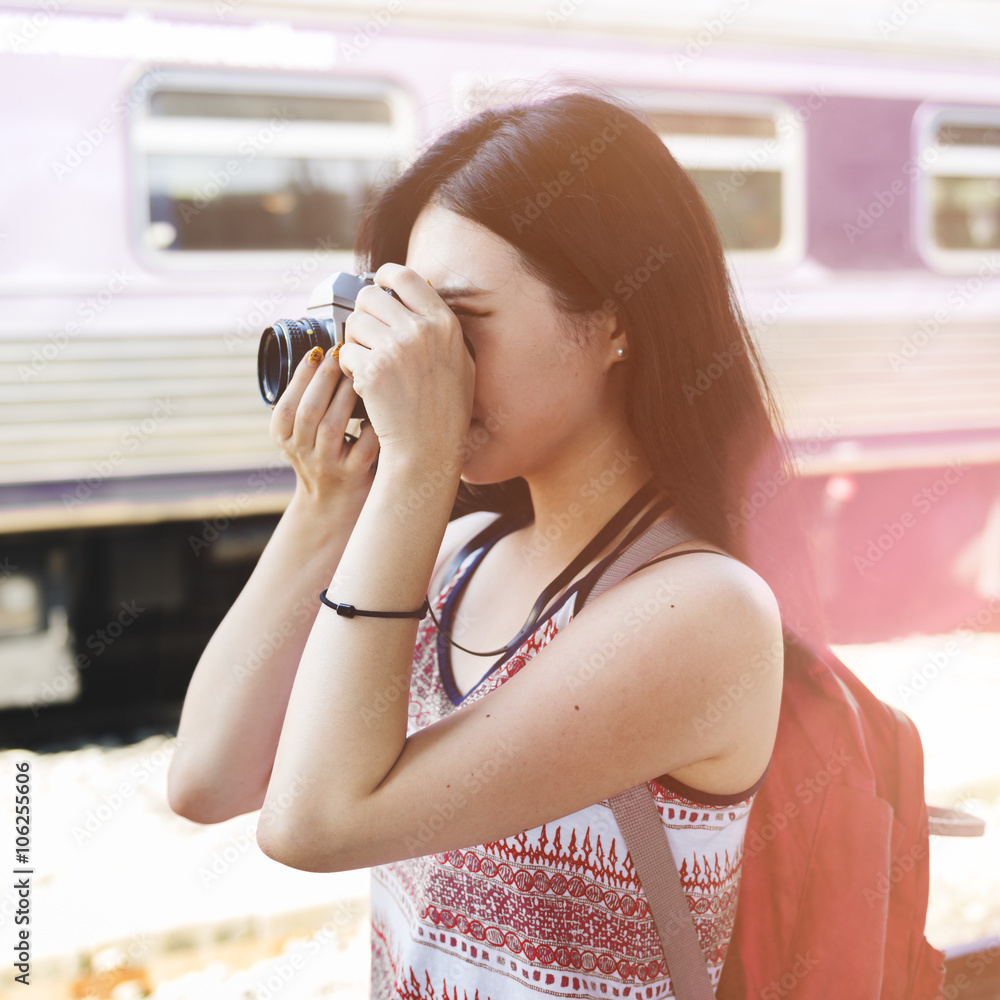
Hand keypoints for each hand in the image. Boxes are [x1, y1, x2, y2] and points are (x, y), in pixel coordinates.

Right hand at [269, 342, 379, 508]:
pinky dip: (371, 424)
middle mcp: (301, 453)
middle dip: (324, 379)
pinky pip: (363, 445)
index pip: (286, 406)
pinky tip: (379, 405)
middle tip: (340, 353)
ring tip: (358, 372)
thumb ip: (306, 400)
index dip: (300, 377)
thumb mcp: (301, 432)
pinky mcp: (353, 474)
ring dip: (345, 396)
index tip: (316, 351)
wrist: (332, 503)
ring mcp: (327, 465)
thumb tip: (323, 354)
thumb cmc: (322, 454)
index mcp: (282, 438)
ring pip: (332, 427)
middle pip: (308, 413)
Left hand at [336, 263, 475, 466]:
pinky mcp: (372, 370)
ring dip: (354, 342)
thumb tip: (419, 296)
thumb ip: (441, 328)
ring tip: (368, 364)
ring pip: (353, 324)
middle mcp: (420, 331)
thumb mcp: (461, 362)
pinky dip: (348, 368)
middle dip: (363, 314)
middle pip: (370, 297)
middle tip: (368, 336)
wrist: (430, 448)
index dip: (384, 275)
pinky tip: (363, 383)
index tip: (377, 283)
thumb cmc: (447, 410)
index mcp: (443, 323)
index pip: (405, 276)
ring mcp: (395, 349)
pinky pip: (345, 353)